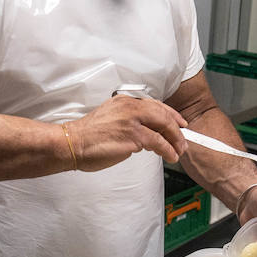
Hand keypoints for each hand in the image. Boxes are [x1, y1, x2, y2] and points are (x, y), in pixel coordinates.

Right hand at [64, 95, 187, 170]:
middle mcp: (129, 106)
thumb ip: (128, 120)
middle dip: (177, 128)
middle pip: (163, 114)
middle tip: (184, 139)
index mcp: (124, 101)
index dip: (171, 114)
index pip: (155, 104)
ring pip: (163, 127)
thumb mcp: (110, 119)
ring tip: (179, 151)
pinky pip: (158, 142)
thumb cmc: (88, 136)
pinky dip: (168, 150)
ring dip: (175, 141)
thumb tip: (146, 132)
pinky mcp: (133, 135)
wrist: (72, 143)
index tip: (180, 123)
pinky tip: (171, 156)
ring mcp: (132, 120)